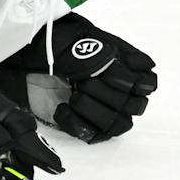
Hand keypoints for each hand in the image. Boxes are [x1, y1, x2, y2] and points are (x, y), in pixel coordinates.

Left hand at [47, 13, 156, 143]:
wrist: (30, 57)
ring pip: (118, 124)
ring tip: (74, 96)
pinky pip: (92, 134)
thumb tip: (136, 73)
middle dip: (109, 95)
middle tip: (84, 81)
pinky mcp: (85, 125)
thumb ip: (115, 61)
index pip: (148, 84)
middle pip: (135, 106)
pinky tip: (62, 107)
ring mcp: (103, 109)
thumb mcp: (90, 45)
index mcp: (128, 67)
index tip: (110, 72)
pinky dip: (75, 122)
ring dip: (95, 111)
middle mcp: (120, 91)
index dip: (133, 82)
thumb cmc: (63, 45)